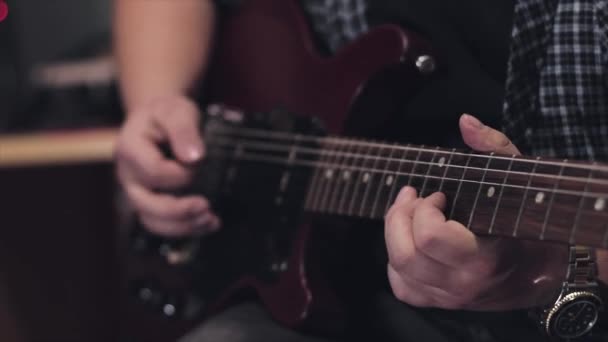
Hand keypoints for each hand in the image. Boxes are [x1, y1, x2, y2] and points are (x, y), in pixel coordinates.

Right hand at [115, 95, 219, 236]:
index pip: (153, 172)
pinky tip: (209, 223)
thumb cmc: (165, 114)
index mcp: (130, 150)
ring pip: (153, 222)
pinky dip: (186, 228)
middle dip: (179, 210)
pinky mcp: (150, 203)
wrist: (158, 119)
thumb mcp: (176, 111)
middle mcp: (129, 176)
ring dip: (183, 226)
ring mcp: (138, 192)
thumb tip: (194, 157)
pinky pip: (163, 224)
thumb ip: (184, 130)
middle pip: (147, 205)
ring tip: (210, 220)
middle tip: (206, 206)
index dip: (180, 173)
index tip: (199, 161)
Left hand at [385, 114, 568, 310]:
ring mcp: (448, 298)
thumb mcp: (519, 180)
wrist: (542, 273)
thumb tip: (465, 121)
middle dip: (400, 216)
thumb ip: (493, 148)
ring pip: (398, 268)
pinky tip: (409, 241)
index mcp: (483, 259)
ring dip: (394, 232)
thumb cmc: (528, 222)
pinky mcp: (437, 302)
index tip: (438, 195)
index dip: (424, 209)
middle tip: (412, 197)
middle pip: (404, 253)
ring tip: (408, 212)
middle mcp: (462, 285)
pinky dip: (395, 262)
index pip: (429, 238)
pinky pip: (401, 287)